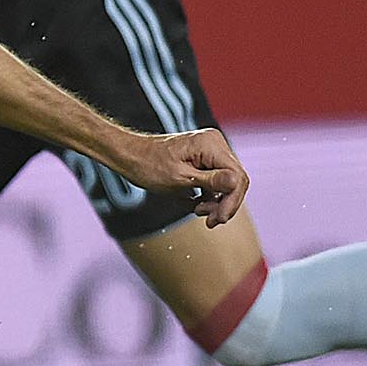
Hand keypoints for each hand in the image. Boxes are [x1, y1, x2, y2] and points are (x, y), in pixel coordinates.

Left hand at [120, 128, 248, 226]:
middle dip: (223, 204)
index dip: (231, 201)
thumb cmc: (148, 165)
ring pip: (227, 184)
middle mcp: (214, 145)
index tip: (218, 219)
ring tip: (196, 210)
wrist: (130, 157)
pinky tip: (195, 204)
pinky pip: (216, 182)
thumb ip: (210, 181)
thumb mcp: (178, 178)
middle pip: (234, 181)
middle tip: (209, 220)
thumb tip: (236, 182)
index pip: (237, 177)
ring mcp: (210, 152)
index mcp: (210, 145)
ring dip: (215, 202)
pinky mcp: (205, 160)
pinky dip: (208, 196)